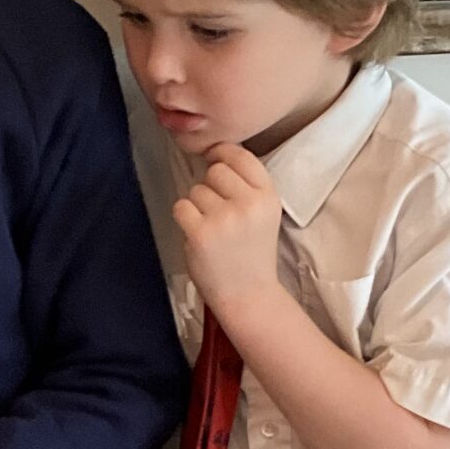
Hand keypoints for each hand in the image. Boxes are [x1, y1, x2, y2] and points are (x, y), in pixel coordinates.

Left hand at [172, 141, 283, 323]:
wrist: (248, 294)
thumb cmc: (252, 253)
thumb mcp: (264, 214)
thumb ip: (247, 186)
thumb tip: (215, 155)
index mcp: (268, 196)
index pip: (242, 157)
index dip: (223, 153)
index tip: (214, 158)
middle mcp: (249, 204)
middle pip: (215, 171)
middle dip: (210, 187)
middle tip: (218, 212)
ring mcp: (224, 219)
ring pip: (196, 190)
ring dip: (197, 206)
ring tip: (213, 230)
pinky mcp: (201, 233)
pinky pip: (181, 207)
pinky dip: (184, 218)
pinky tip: (198, 234)